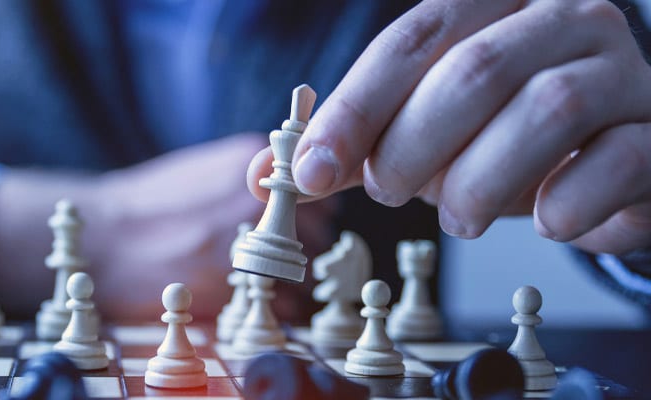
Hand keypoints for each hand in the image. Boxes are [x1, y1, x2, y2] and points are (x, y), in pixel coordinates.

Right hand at [0, 133, 334, 320]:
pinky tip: (240, 296)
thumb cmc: (147, 206)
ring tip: (249, 277)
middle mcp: (257, 199)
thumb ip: (251, 178)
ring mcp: (248, 242)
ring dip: (287, 279)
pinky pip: (283, 304)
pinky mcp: (235, 286)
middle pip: (316, 232)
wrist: (102, 239)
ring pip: (302, 271)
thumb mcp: (203, 169)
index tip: (290, 224)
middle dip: (297, 247)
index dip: (307, 212)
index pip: (319, 190)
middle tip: (265, 255)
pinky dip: (272, 307)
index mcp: (250, 162)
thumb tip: (291, 194)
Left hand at [250, 0, 650, 253]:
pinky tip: (544, 220)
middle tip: (391, 192)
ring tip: (457, 217)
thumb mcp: (425, 131)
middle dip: (412, 147)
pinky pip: (615, 162)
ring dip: (480, 182)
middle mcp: (564, 20)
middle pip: (474, 71)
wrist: (617, 154)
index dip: (354, 109)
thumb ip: (354, 145)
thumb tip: (264, 176)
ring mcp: (624, 71)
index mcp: (493, 4)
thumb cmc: (508, 136)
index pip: (412, 41)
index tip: (308, 172)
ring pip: (548, 110)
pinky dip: (565, 204)